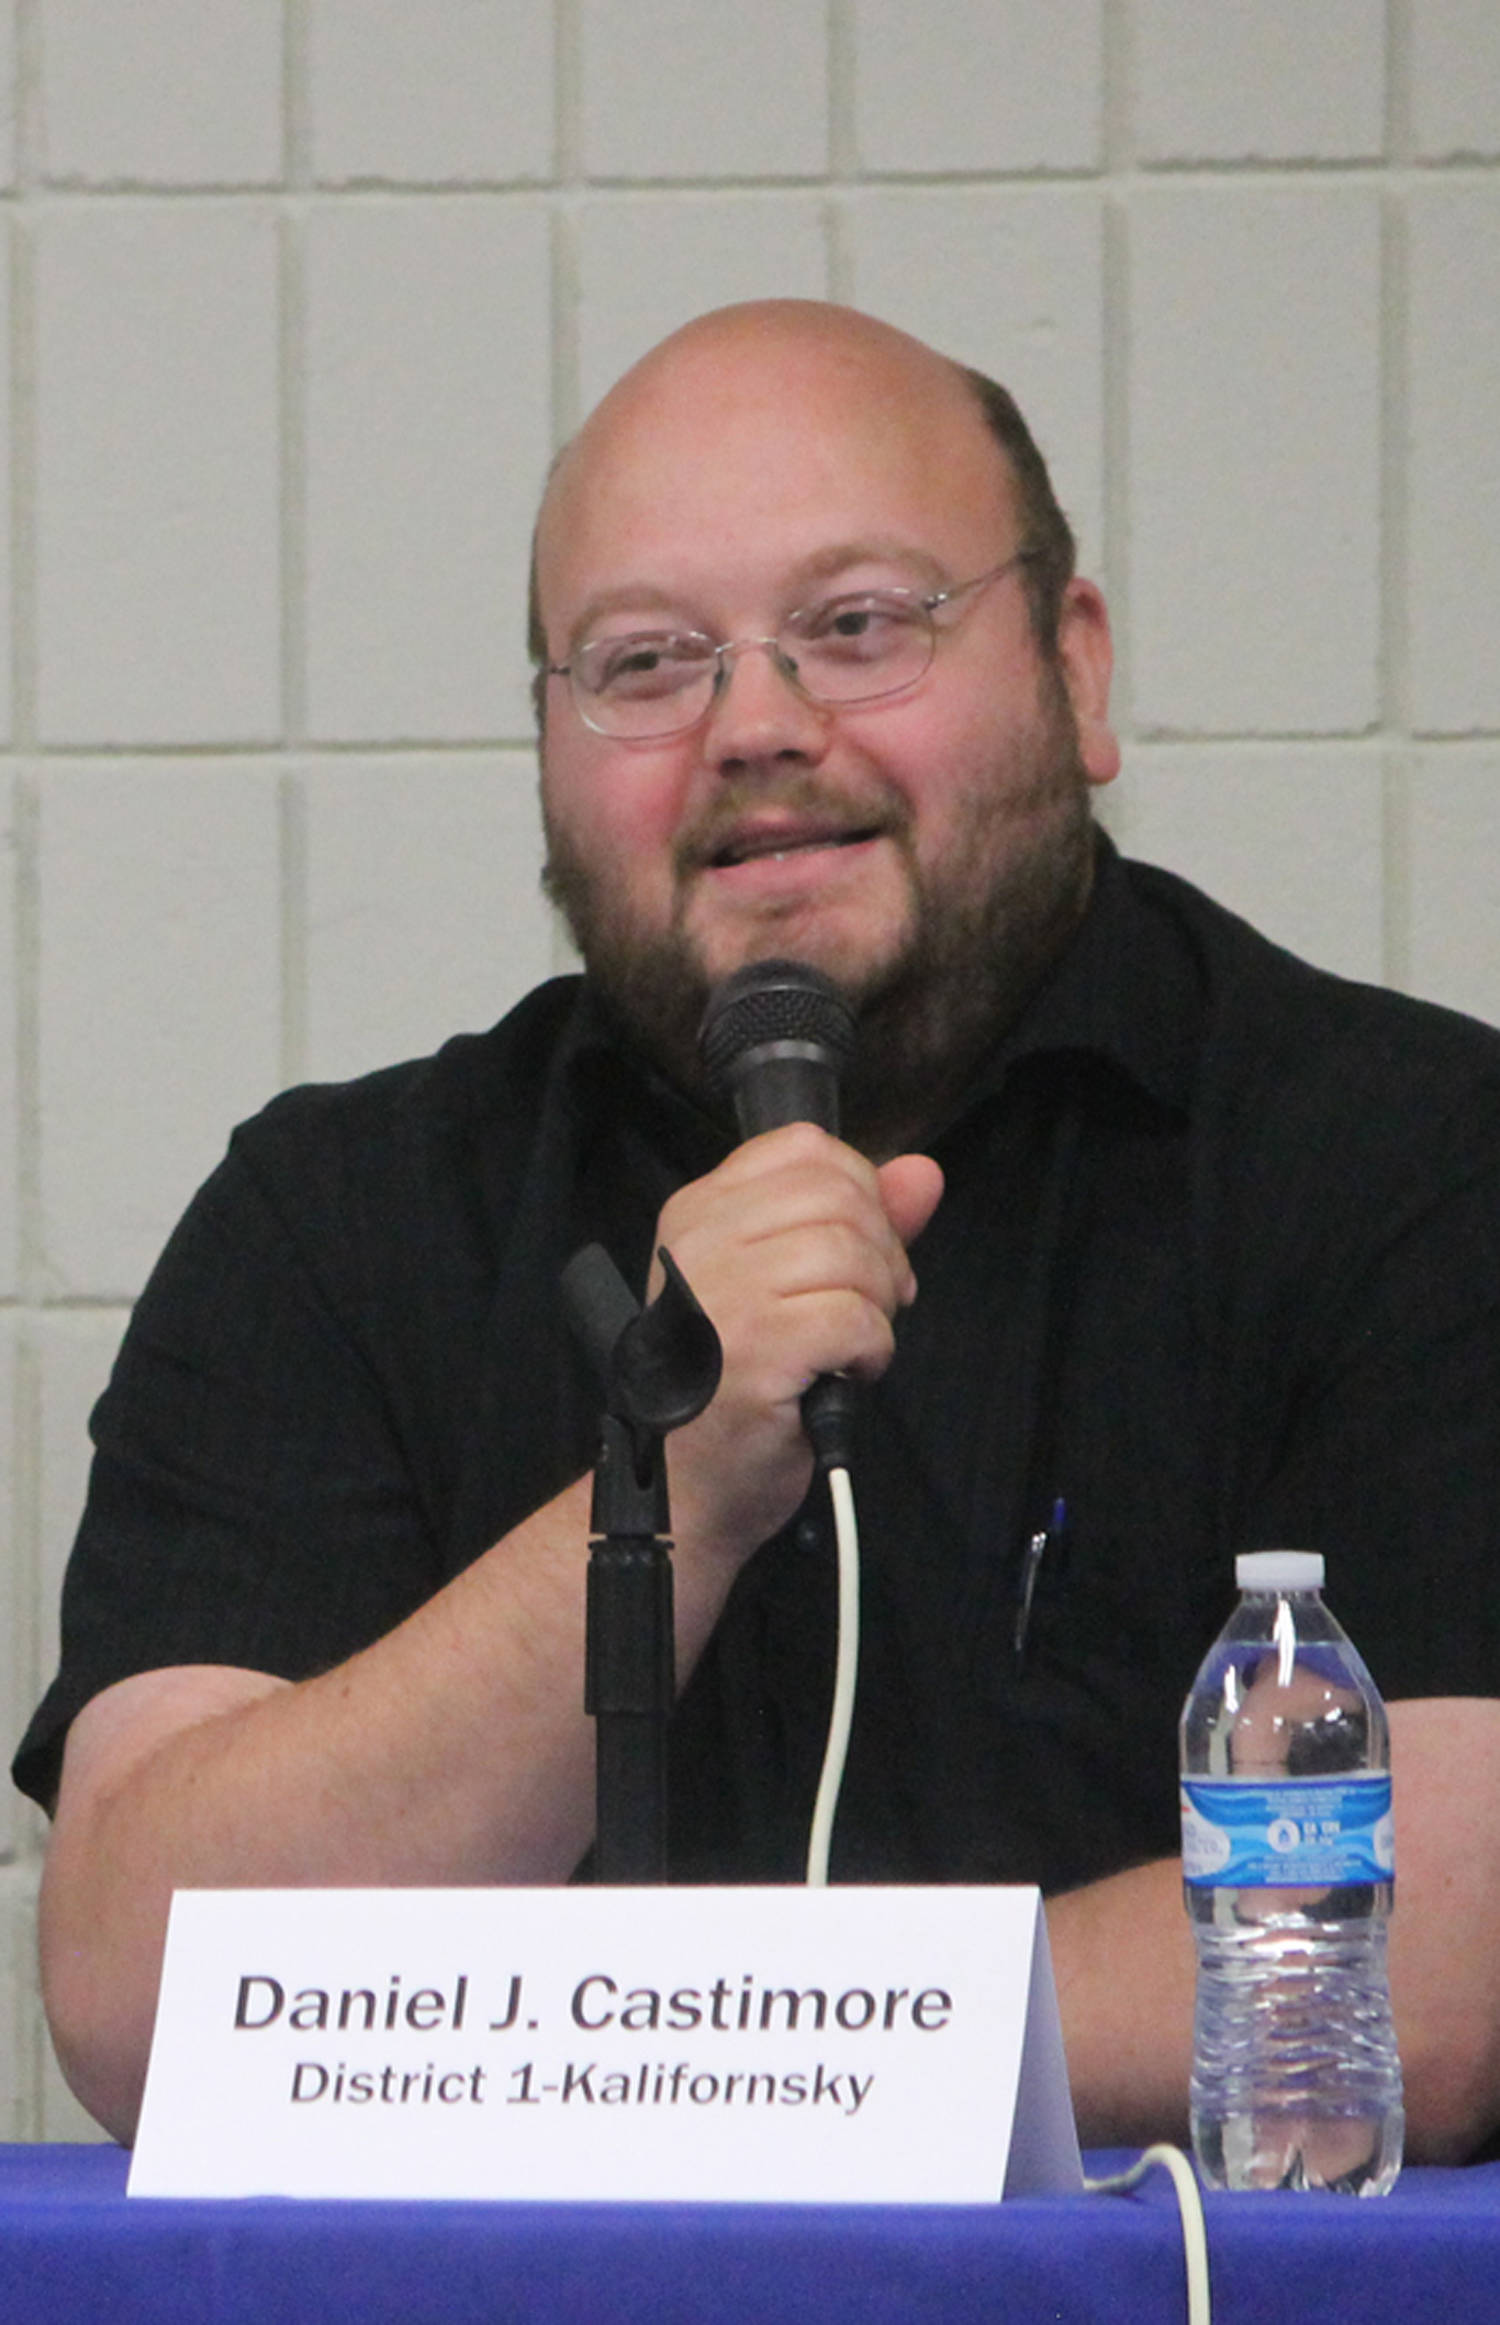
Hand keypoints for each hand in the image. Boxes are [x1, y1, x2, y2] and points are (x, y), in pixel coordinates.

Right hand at [651, 1125, 942, 1570]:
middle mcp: (703, 1241)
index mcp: (699, 1212)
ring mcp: (726, 1294)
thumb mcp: (784, 1286)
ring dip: (879, 1304)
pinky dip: (873, 1349)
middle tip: (871, 1305)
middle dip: (881, 1251)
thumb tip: (923, 1173)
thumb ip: (857, 1221)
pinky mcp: (760, 1350)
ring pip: (852, 1253)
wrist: (685, 1490)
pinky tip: (849, 1372)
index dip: (860, 1191)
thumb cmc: (731, 1387)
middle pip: (839, 1196)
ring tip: (854, 1344)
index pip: (803, 1148)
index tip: (861, 1247)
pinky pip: (857, 1317)